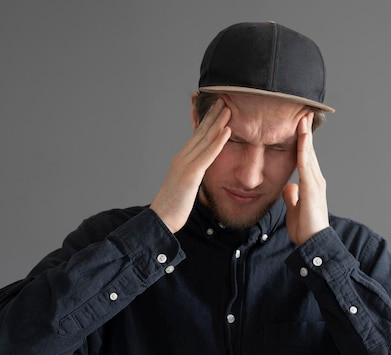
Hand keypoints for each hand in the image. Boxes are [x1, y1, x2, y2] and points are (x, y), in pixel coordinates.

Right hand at [150, 98, 231, 232]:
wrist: (161, 219)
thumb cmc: (173, 206)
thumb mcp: (184, 186)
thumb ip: (191, 176)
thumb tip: (198, 173)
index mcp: (182, 160)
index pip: (196, 136)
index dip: (205, 120)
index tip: (215, 108)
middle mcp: (182, 157)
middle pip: (200, 132)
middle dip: (212, 115)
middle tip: (223, 99)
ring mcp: (186, 164)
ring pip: (205, 139)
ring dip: (218, 122)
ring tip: (229, 108)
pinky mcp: (191, 174)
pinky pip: (208, 155)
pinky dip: (218, 141)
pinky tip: (227, 131)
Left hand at [282, 112, 329, 245]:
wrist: (313, 243)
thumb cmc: (305, 229)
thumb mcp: (295, 209)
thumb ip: (293, 197)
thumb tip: (289, 187)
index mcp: (310, 184)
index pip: (305, 158)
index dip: (302, 142)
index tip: (298, 126)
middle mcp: (315, 180)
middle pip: (308, 151)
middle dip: (305, 133)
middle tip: (303, 113)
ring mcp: (315, 182)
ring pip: (309, 154)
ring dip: (306, 136)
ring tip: (303, 119)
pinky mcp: (312, 187)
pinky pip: (306, 164)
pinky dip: (304, 149)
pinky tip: (302, 137)